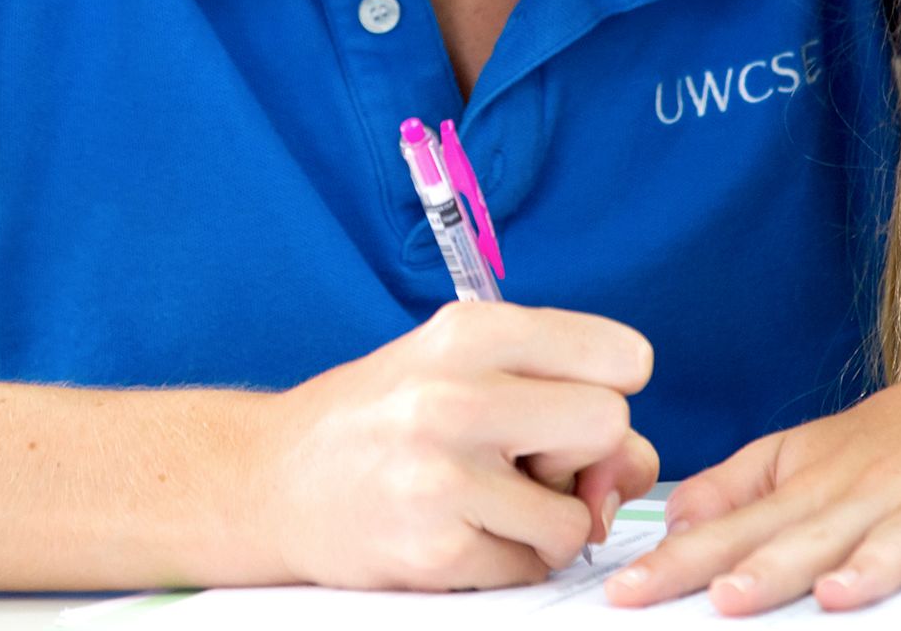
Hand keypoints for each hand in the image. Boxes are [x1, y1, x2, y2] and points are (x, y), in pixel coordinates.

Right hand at [251, 301, 658, 590]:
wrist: (268, 481)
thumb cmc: (379, 420)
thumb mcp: (460, 370)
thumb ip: (558, 393)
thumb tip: (632, 468)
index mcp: (469, 333)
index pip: (623, 355)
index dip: (610, 387)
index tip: (570, 402)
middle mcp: (456, 396)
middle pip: (610, 426)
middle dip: (584, 456)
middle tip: (527, 461)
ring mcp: (444, 477)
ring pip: (578, 518)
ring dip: (547, 523)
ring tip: (484, 500)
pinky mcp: (436, 550)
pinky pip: (531, 568)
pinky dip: (508, 560)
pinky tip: (458, 532)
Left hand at [605, 339, 900, 616]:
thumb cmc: (895, 437)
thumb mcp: (805, 451)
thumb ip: (737, 489)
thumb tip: (671, 522)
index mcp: (813, 485)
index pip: (735, 529)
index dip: (680, 562)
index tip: (626, 592)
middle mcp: (867, 493)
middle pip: (809, 537)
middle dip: (763, 572)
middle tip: (718, 602)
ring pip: (896, 539)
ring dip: (865, 567)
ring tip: (831, 595)